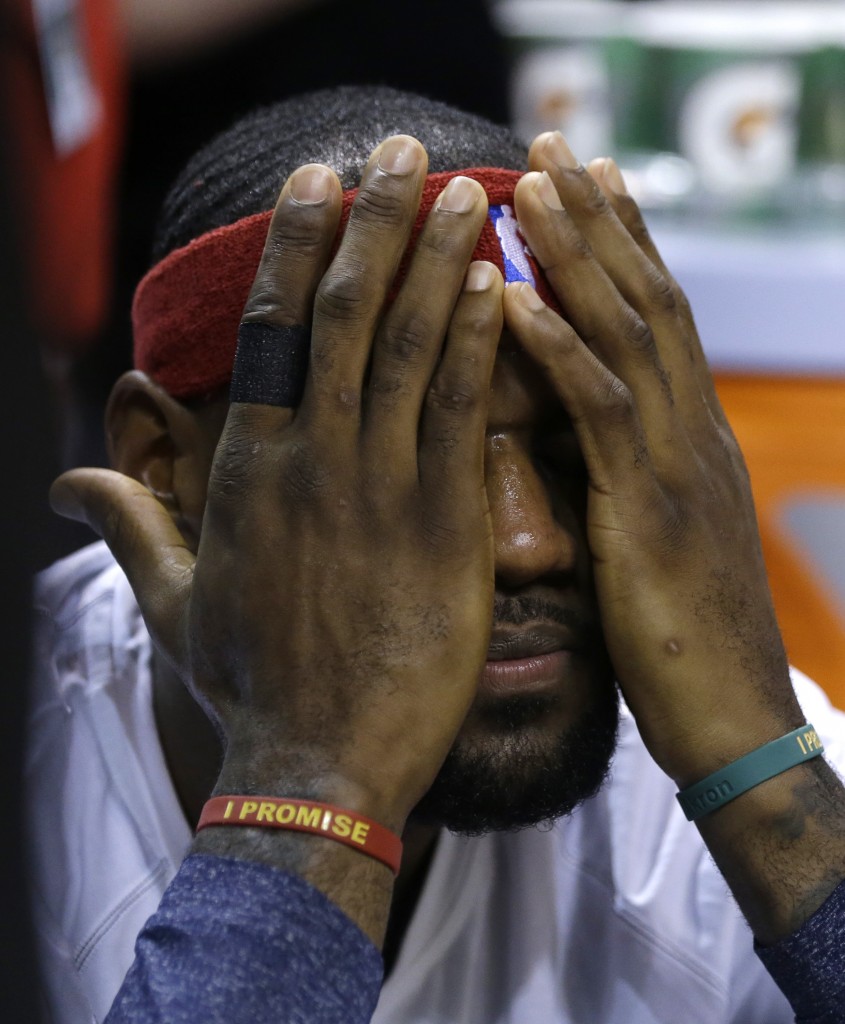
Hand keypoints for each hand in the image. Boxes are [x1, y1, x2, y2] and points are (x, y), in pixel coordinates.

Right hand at [51, 137, 502, 937]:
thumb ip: (129, 529)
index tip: (316, 186)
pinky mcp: (446, 526)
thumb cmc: (252, 685)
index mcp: (250, 471)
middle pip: (340, 317)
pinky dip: (478, 343)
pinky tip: (498, 285)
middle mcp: (314, 462)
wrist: (320, 764)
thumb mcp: (174, 602)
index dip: (294, 250)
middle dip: (369, 226)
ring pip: (407, 350)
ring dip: (434, 262)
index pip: (270, 334)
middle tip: (395, 153)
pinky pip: (461, 414)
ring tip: (460, 191)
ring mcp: (382, 489)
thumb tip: (67, 486)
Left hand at [503, 132, 844, 940]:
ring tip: (531, 187)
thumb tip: (577, 441)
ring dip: (578, 258)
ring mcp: (676, 466)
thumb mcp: (654, 541)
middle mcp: (689, 433)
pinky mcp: (650, 511)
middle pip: (645, 301)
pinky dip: (559, 352)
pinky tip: (516, 304)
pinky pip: (600, 415)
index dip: (622, 247)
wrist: (731, 721)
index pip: (656, 320)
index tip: (583, 183)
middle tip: (556, 147)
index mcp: (687, 440)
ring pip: (628, 336)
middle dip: (599, 220)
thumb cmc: (681, 640)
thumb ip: (624, 479)